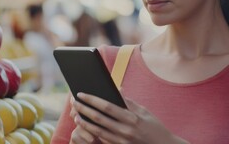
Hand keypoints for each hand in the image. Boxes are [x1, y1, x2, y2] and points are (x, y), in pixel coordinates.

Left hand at [71, 93, 187, 143]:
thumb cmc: (154, 127)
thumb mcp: (144, 112)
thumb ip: (128, 102)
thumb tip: (117, 89)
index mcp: (132, 118)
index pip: (107, 106)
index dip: (92, 99)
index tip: (82, 93)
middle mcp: (126, 131)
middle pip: (99, 118)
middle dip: (84, 109)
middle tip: (74, 102)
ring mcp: (122, 142)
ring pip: (97, 131)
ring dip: (85, 122)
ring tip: (76, 115)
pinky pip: (102, 140)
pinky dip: (92, 133)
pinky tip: (85, 127)